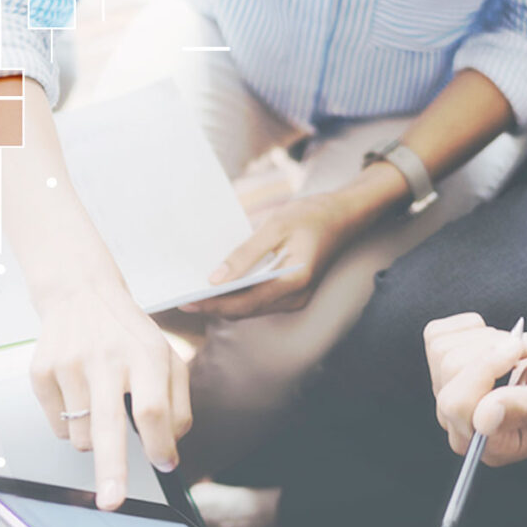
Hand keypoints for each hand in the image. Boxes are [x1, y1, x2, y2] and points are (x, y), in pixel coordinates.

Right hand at [27, 279, 191, 508]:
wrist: (80, 293)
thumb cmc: (128, 333)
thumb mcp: (165, 357)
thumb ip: (177, 403)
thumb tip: (169, 450)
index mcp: (144, 354)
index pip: (153, 408)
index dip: (159, 443)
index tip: (165, 464)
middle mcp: (106, 358)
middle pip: (109, 424)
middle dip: (111, 469)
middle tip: (112, 501)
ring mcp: (69, 364)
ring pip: (82, 436)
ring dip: (95, 439)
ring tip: (99, 404)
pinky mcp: (42, 371)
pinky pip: (58, 427)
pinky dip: (71, 425)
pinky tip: (78, 393)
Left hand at [184, 192, 356, 318]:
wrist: (343, 216)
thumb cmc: (310, 216)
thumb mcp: (275, 227)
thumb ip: (245, 254)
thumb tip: (215, 279)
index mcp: (293, 282)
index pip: (244, 303)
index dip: (213, 304)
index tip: (186, 301)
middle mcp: (295, 298)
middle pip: (245, 311)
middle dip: (214, 306)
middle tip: (183, 297)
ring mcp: (295, 299)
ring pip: (251, 309)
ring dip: (225, 302)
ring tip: (196, 291)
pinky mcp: (292, 294)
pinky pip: (259, 300)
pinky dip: (239, 295)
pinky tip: (222, 284)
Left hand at [424, 313, 526, 466]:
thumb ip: (523, 408)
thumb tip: (483, 419)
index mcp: (490, 445)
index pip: (457, 405)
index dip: (485, 369)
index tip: (519, 350)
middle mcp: (463, 426)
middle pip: (448, 371)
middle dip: (489, 350)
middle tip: (523, 351)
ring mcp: (451, 397)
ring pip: (442, 351)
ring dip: (485, 340)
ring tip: (515, 352)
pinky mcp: (445, 369)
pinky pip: (437, 335)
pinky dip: (468, 327)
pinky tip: (493, 341)